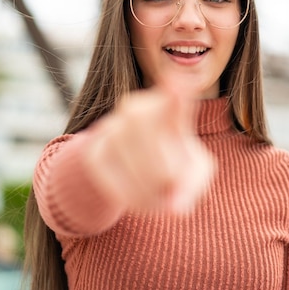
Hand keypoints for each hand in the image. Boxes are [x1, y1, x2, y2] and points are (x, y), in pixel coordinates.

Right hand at [85, 83, 214, 214]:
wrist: (136, 170)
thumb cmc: (175, 166)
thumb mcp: (195, 173)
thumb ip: (193, 186)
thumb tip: (176, 208)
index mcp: (169, 107)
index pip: (172, 96)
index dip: (175, 92)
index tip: (181, 81)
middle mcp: (137, 108)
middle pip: (141, 123)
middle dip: (161, 162)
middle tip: (174, 183)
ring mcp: (111, 126)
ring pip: (121, 147)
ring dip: (144, 182)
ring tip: (160, 197)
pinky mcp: (93, 150)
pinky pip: (105, 170)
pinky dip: (125, 192)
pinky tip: (140, 199)